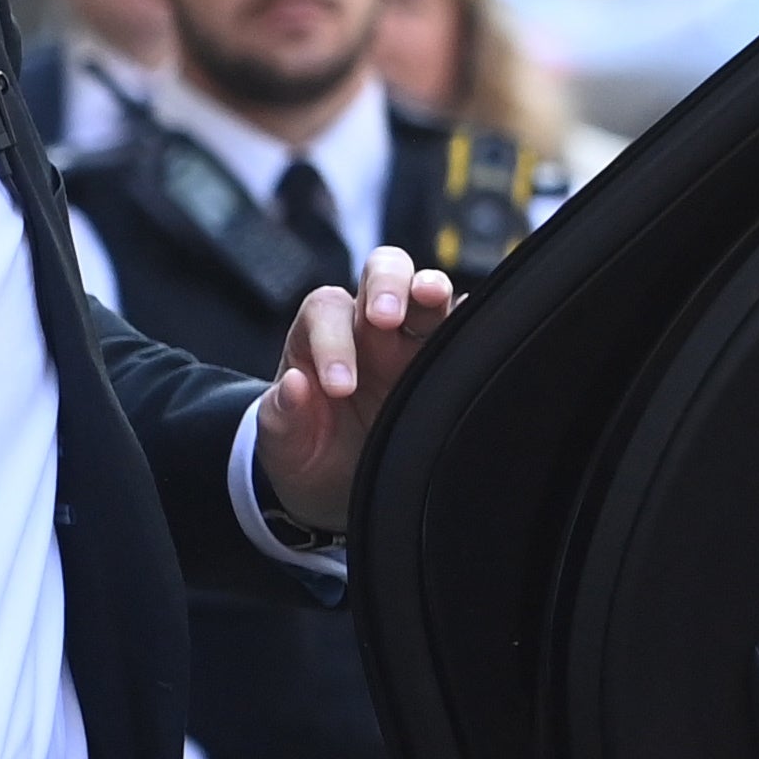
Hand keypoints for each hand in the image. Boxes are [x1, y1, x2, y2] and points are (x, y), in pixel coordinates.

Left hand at [257, 245, 455, 533]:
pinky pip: (465, 332)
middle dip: (385, 284)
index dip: (332, 341)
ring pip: (427, 292)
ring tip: (434, 297)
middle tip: (385, 317)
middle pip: (381, 271)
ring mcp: (412, 343)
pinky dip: (473, 325)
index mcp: (320, 336)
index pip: (327, 312)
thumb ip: (279, 417)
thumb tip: (294, 384)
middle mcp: (369, 328)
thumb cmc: (308, 455)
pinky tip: (478, 332)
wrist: (337, 487)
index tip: (340, 388)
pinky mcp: (446, 366)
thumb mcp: (282, 446)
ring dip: (432, 288)